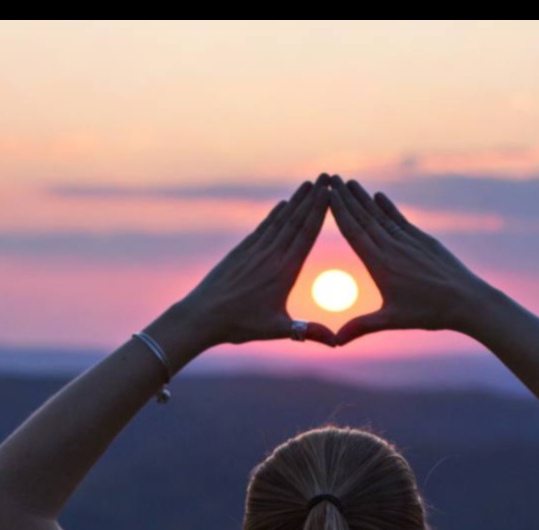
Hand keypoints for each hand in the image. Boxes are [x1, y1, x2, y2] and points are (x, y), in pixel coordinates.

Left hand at [164, 179, 336, 351]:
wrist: (202, 316)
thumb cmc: (240, 326)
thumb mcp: (277, 330)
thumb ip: (308, 332)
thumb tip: (337, 344)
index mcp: (284, 271)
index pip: (306, 234)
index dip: (319, 211)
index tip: (330, 192)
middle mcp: (270, 255)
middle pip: (296, 221)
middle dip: (313, 198)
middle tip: (327, 177)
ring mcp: (255, 251)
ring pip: (280, 221)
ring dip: (296, 201)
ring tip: (310, 184)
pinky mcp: (241, 252)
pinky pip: (262, 229)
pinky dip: (274, 215)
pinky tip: (282, 204)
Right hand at [327, 178, 493, 345]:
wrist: (467, 301)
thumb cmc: (428, 313)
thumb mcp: (391, 321)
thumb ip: (361, 327)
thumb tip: (335, 342)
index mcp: (380, 265)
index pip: (353, 233)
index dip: (338, 212)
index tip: (325, 195)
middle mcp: (392, 247)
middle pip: (364, 218)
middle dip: (346, 198)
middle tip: (331, 179)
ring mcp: (408, 241)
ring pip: (380, 215)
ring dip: (363, 198)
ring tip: (349, 182)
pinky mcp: (423, 240)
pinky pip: (400, 219)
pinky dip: (388, 207)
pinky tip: (378, 195)